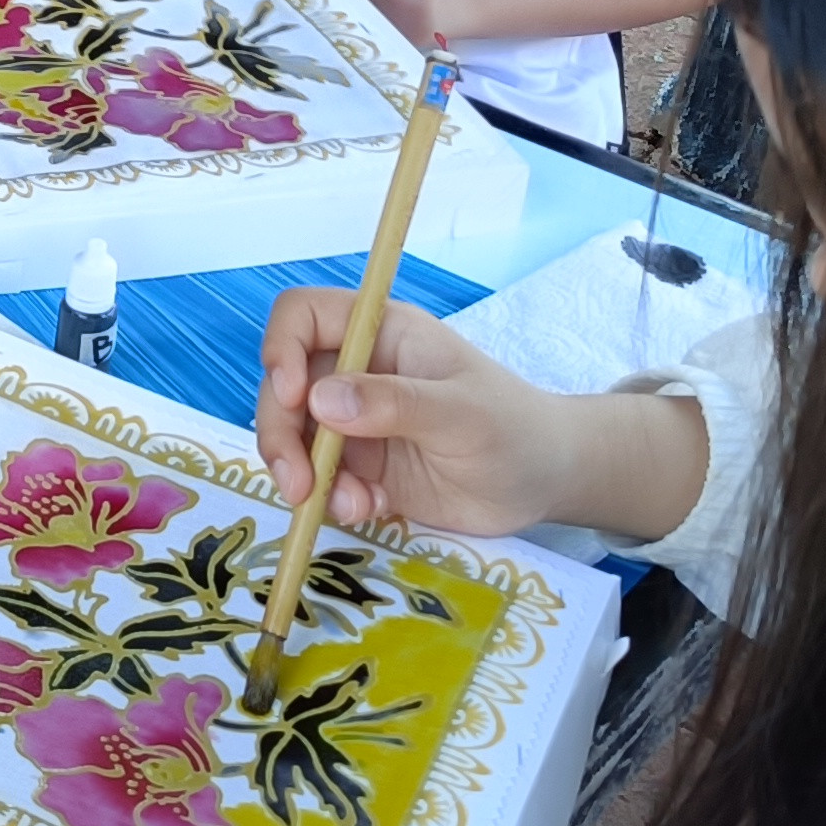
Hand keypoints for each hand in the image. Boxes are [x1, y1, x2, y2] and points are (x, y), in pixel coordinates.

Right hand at [252, 286, 604, 536]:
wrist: (544, 482)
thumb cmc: (513, 427)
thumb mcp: (460, 412)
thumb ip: (394, 403)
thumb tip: (320, 400)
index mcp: (380, 334)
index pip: (303, 316)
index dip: (282, 348)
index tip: (294, 397)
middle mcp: (357, 372)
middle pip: (283, 386)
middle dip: (281, 434)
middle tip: (298, 482)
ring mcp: (355, 422)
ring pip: (293, 438)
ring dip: (302, 475)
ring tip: (345, 504)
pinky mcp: (360, 468)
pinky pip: (320, 481)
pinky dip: (331, 499)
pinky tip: (368, 508)